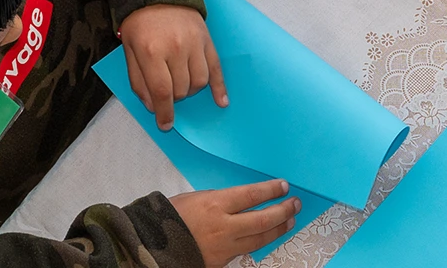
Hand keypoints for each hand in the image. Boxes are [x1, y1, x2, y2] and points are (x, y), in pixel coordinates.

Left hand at [121, 4, 224, 131]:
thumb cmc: (139, 25)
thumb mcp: (128, 52)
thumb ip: (138, 81)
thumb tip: (152, 106)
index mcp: (151, 52)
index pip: (162, 91)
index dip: (165, 112)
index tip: (166, 124)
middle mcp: (176, 48)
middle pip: (182, 89)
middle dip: (174, 98)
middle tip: (166, 93)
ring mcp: (195, 44)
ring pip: (199, 82)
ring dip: (191, 91)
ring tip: (181, 85)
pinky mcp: (207, 40)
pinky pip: (216, 68)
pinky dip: (219, 87)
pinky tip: (221, 101)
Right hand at [170, 179, 300, 267]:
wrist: (152, 245)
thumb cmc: (171, 216)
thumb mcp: (196, 198)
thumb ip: (221, 200)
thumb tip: (245, 199)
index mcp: (215, 204)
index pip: (252, 195)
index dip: (271, 190)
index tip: (284, 186)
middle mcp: (223, 226)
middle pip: (262, 219)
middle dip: (282, 211)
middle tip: (295, 204)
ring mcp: (223, 247)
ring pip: (259, 239)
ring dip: (278, 229)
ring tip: (290, 221)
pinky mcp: (221, 262)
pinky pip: (244, 252)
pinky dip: (258, 243)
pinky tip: (267, 237)